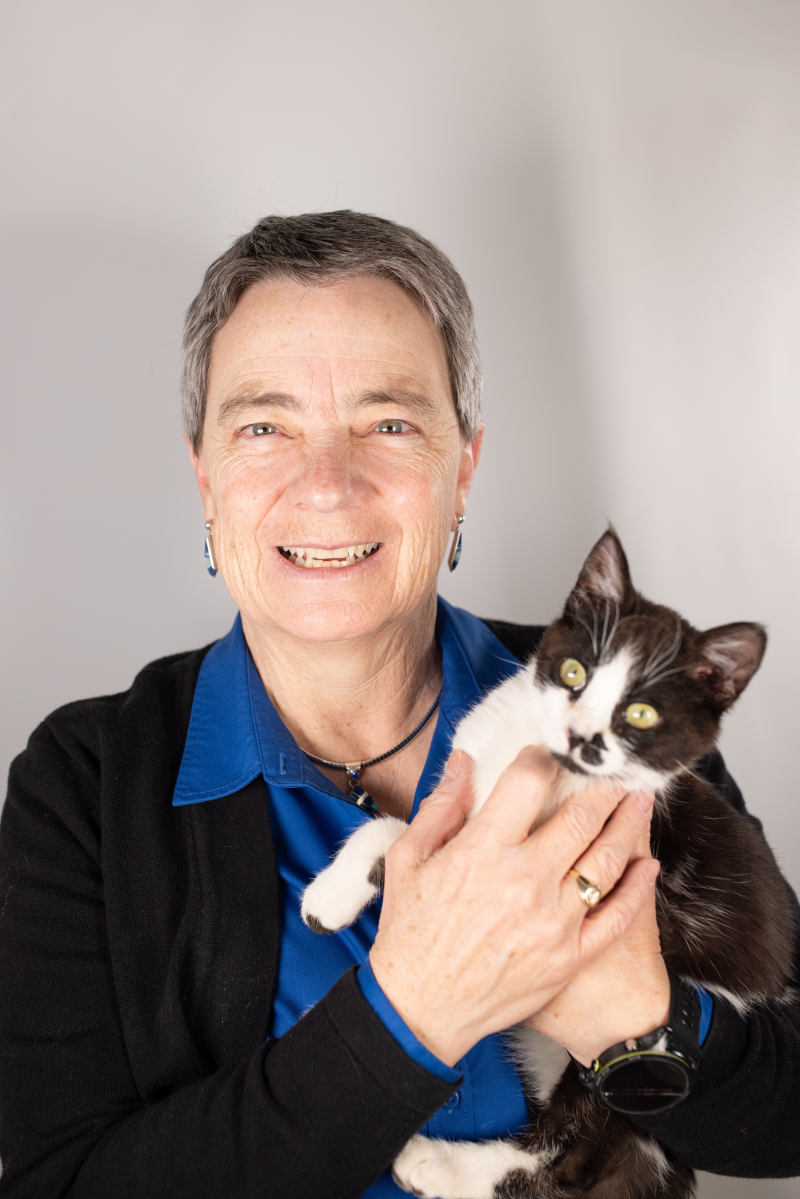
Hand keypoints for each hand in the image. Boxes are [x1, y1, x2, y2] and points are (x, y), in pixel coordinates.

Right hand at [369, 748, 658, 1066]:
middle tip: (613, 772)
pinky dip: (638, 888)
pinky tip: (647, 865)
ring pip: (607, 860)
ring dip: (629, 824)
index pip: (528, 782)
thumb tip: (464, 763)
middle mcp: (525, 880)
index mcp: (484, 850)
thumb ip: (440, 807)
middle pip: (581, 816)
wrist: (420, 1008)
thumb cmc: (410, 933)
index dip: (542, 758)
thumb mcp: (408, 859)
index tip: (546, 756)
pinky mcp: (570, 955)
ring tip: (639, 802)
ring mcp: (554, 920)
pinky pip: (617, 916)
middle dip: (602, 787)